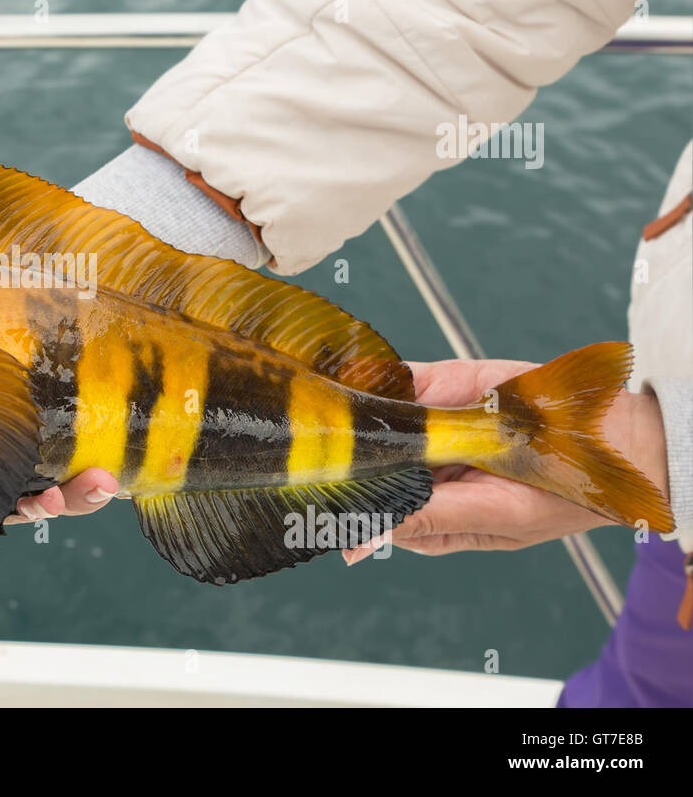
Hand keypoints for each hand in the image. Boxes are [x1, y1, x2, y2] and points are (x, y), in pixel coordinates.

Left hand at [341, 357, 669, 561]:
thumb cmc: (558, 492)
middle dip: (338, 453)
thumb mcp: (496, 517)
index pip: (372, 507)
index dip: (341, 497)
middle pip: (364, 460)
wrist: (608, 437)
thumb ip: (430, 519)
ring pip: (374, 417)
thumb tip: (365, 540)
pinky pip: (400, 380)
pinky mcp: (442, 384)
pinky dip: (376, 378)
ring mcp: (430, 425)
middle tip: (309, 451)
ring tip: (322, 414)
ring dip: (350, 412)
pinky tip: (352, 380)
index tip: (313, 492)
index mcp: (431, 512)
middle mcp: (424, 468)